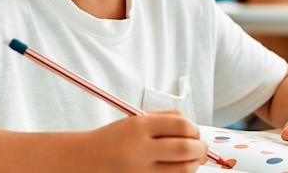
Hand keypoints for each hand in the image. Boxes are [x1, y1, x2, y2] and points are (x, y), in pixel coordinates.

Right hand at [88, 110, 207, 172]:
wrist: (85, 159)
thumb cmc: (114, 139)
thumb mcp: (136, 120)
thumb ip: (166, 119)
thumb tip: (195, 131)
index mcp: (139, 126)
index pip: (181, 124)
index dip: (194, 129)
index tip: (195, 133)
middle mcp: (140, 149)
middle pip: (185, 148)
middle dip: (200, 148)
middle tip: (201, 148)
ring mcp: (140, 171)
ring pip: (182, 170)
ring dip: (193, 164)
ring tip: (191, 160)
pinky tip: (176, 168)